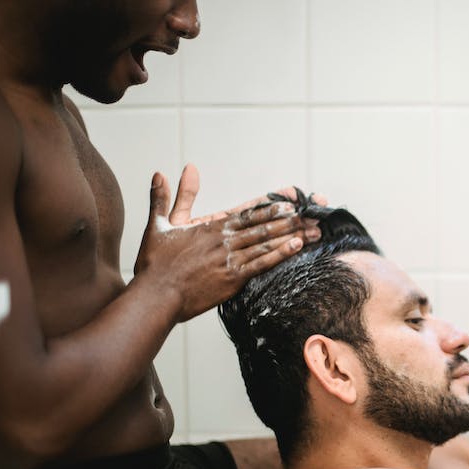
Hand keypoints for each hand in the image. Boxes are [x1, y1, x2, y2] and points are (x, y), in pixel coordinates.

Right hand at [134, 165, 318, 320]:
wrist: (155, 296)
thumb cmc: (155, 264)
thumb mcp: (160, 225)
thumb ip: (167, 197)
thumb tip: (163, 172)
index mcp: (210, 228)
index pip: (247, 212)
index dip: (271, 206)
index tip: (290, 200)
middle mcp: (223, 240)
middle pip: (263, 226)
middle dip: (290, 219)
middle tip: (312, 214)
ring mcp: (229, 259)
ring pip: (266, 242)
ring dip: (291, 235)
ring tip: (313, 229)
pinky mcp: (232, 278)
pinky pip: (261, 264)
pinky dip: (280, 254)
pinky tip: (296, 247)